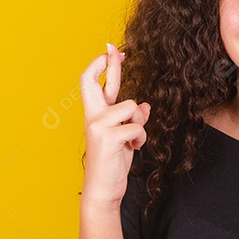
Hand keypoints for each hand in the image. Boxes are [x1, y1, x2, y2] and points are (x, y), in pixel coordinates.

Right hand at [79, 43, 151, 208]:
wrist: (104, 189)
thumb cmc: (112, 163)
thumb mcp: (124, 138)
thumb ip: (130, 120)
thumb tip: (145, 105)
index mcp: (96, 114)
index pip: (92, 83)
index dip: (102, 66)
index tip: (109, 50)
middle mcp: (93, 116)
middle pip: (98, 83)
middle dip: (109, 65)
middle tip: (113, 49)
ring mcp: (98, 125)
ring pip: (132, 107)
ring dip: (140, 123)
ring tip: (133, 140)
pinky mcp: (108, 137)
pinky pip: (137, 126)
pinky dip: (141, 138)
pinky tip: (134, 148)